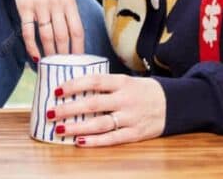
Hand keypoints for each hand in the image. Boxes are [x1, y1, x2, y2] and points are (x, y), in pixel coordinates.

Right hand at [4, 0, 84, 58]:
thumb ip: (70, 16)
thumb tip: (75, 43)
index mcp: (69, 2)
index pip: (77, 30)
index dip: (78, 49)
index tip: (79, 62)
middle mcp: (56, 4)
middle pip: (62, 36)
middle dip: (64, 55)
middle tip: (64, 68)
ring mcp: (39, 6)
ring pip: (46, 36)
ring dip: (49, 53)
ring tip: (51, 64)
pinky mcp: (24, 8)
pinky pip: (29, 32)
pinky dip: (32, 47)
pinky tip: (35, 56)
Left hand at [48, 73, 165, 146]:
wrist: (172, 104)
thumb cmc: (142, 91)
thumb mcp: (125, 81)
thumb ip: (104, 85)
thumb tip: (72, 87)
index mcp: (122, 82)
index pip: (94, 81)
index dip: (74, 85)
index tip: (56, 90)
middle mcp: (125, 99)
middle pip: (93, 104)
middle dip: (69, 109)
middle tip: (50, 112)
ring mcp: (131, 117)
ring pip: (100, 123)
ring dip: (77, 127)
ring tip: (59, 129)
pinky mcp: (135, 133)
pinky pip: (112, 138)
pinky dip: (95, 141)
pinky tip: (79, 142)